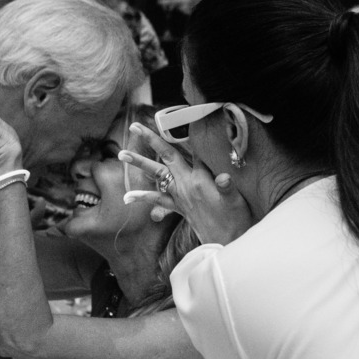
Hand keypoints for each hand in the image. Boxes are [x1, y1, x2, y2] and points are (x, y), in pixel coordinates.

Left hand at [117, 122, 253, 245]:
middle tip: (134, 125)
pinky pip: (157, 200)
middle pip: (167, 156)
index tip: (186, 114)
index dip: (190, 132)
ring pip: (156, 174)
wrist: (226, 244)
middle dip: (151, 139)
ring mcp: (180, 196)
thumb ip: (227, 187)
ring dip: (139, 162)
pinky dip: (142, 196)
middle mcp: (185, 185)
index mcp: (200, 179)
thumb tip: (222, 176)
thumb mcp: (236, 201)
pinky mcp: (178, 207)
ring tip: (121, 153)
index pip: (193, 149)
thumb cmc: (236, 220)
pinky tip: (127, 196)